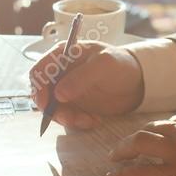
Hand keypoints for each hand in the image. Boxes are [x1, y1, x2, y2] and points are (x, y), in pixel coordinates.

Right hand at [28, 40, 144, 128]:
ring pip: (53, 108)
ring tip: (89, 120)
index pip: (39, 70)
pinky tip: (94, 120)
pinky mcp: (74, 104)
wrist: (137, 81)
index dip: (38, 87)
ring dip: (67, 118)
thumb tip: (58, 94)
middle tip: (70, 118)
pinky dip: (77, 122)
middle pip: (41, 93)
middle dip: (53, 109)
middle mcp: (60, 72)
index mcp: (63, 54)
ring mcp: (65, 89)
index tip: (46, 104)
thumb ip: (81, 77)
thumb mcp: (104, 64)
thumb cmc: (121, 64)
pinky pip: (66, 117)